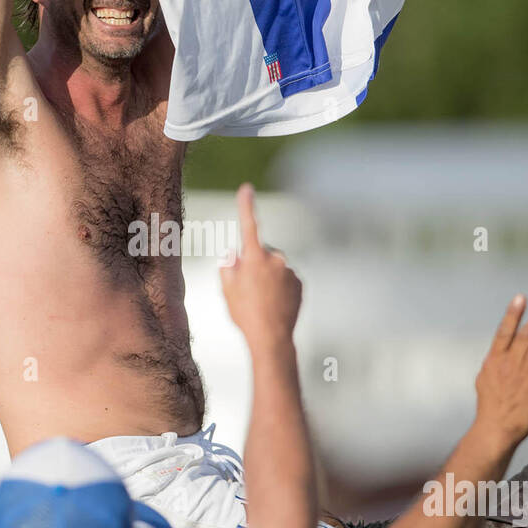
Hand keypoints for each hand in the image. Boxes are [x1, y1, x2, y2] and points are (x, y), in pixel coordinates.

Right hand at [220, 185, 301, 347]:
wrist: (272, 338)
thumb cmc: (245, 315)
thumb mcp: (227, 291)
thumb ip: (228, 267)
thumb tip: (233, 254)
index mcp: (254, 258)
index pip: (249, 226)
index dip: (246, 206)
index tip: (246, 189)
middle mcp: (275, 259)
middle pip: (261, 253)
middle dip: (254, 263)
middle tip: (247, 289)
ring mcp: (289, 270)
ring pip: (274, 266)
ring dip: (268, 277)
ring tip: (262, 301)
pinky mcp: (299, 281)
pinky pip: (286, 277)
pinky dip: (279, 286)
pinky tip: (274, 303)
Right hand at [473, 296, 527, 451]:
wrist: (495, 429)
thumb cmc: (490, 406)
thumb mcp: (485, 379)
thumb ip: (495, 362)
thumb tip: (497, 351)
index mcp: (495, 360)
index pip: (504, 332)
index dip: (513, 314)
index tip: (521, 298)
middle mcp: (509, 364)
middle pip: (526, 336)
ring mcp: (524, 376)